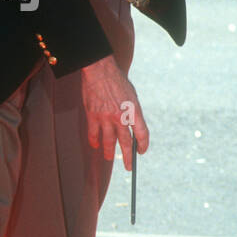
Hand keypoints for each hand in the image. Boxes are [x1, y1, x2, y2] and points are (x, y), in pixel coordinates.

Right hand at [80, 56, 147, 170]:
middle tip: (129, 166)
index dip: (143, 145)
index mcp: (134, 111)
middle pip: (125, 142)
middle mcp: (121, 117)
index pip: (142, 133)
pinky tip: (95, 146)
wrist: (100, 70)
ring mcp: (106, 117)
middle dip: (127, 156)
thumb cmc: (117, 80)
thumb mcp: (131, 95)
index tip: (141, 151)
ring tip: (109, 158)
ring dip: (109, 152)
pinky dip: (94, 141)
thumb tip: (131, 125)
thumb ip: (132, 112)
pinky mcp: (93, 115)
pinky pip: (93, 133)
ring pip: (108, 141)